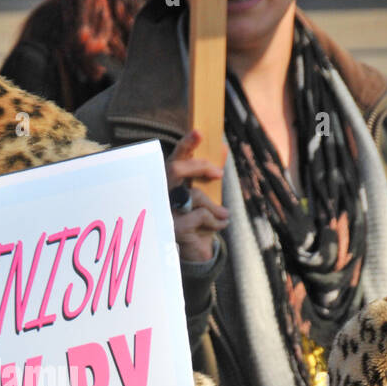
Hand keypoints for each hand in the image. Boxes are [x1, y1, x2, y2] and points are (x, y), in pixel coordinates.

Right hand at [166, 128, 228, 263]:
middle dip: (199, 166)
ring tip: (225, 215)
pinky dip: (215, 221)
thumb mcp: (207, 194)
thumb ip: (210, 173)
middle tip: (218, 173)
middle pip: (175, 169)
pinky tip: (219, 226)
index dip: (185, 145)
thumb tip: (222, 148)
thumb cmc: (199, 219)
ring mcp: (164, 211)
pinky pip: (200, 215)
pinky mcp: (172, 228)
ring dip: (215, 205)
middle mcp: (161, 194)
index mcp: (169, 182)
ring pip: (193, 195)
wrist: (197, 253)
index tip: (199, 132)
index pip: (175, 158)